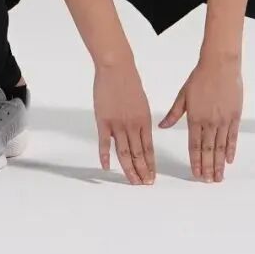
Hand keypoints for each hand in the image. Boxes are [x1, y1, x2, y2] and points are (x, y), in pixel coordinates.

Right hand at [93, 58, 155, 184]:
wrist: (116, 68)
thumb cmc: (130, 82)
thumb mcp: (142, 102)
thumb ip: (142, 120)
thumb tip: (143, 134)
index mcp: (144, 121)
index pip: (149, 149)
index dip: (150, 164)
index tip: (152, 177)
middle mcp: (133, 126)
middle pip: (138, 154)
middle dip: (142, 171)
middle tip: (144, 185)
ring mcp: (117, 125)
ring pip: (124, 153)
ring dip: (128, 169)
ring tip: (132, 182)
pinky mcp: (103, 122)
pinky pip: (104, 143)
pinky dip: (105, 157)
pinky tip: (108, 168)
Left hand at [158, 54, 242, 181]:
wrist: (220, 64)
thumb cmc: (200, 77)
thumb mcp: (183, 95)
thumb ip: (173, 114)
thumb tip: (161, 126)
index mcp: (195, 118)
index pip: (194, 146)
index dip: (195, 162)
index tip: (196, 174)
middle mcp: (209, 122)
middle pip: (208, 151)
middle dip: (207, 168)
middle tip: (208, 182)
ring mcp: (223, 120)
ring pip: (221, 147)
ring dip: (219, 164)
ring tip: (218, 177)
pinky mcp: (235, 116)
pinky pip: (233, 137)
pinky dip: (231, 150)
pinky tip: (230, 160)